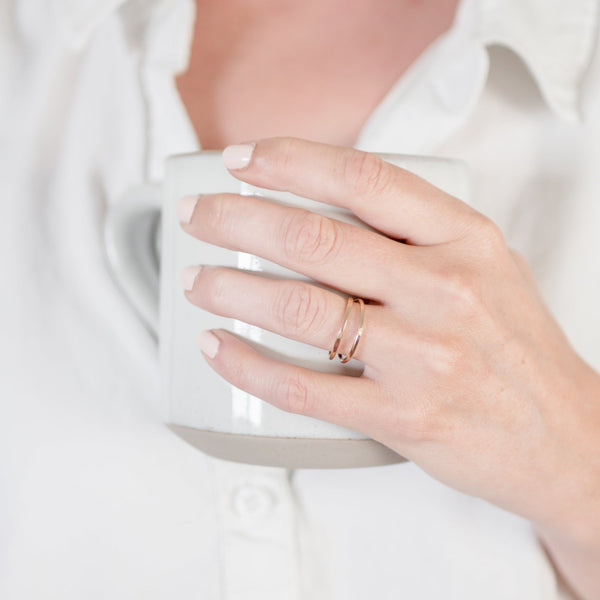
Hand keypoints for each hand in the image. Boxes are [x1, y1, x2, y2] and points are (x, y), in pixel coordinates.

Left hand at [178, 137, 599, 563]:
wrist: (563, 437)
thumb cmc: (517, 348)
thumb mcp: (487, 266)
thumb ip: (419, 233)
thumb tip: (328, 206)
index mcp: (465, 241)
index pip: (364, 179)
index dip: (291, 161)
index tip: (242, 160)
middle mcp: (443, 290)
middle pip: (314, 239)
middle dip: (238, 221)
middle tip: (199, 217)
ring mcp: (421, 357)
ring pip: (299, 310)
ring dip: (231, 290)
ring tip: (197, 281)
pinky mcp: (400, 417)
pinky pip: (304, 387)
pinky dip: (248, 365)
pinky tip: (218, 347)